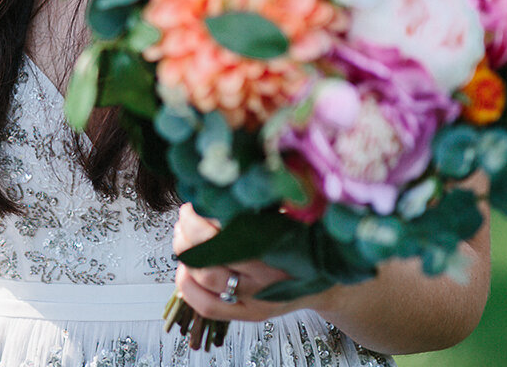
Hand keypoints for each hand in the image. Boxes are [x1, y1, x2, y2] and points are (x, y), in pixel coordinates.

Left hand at [172, 203, 302, 324]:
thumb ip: (258, 207)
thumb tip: (220, 190)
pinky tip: (185, 269)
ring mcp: (257, 299)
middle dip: (189, 229)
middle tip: (186, 216)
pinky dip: (187, 287)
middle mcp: (267, 277)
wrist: (324, 284)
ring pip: (206, 277)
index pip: (229, 229)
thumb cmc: (299, 245)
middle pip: (212, 252)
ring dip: (185, 253)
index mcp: (278, 246)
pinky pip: (208, 307)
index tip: (198, 201)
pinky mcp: (249, 315)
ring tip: (182, 236)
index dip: (203, 215)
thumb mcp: (286, 219)